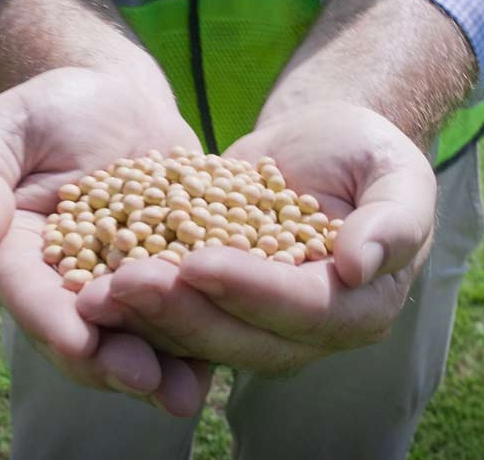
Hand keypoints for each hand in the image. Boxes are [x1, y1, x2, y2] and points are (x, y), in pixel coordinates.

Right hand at [0, 66, 210, 414]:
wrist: (115, 98)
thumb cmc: (49, 108)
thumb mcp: (4, 127)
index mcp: (13, 258)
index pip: (28, 296)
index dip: (51, 321)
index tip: (77, 341)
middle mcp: (62, 286)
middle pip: (83, 334)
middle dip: (112, 362)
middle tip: (146, 380)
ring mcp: (117, 288)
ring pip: (133, 338)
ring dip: (160, 369)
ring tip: (187, 392)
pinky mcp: (165, 278)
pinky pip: (180, 314)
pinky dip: (200, 340)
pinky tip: (225, 364)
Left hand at [76, 103, 437, 373]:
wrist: (320, 145)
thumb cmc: (367, 153)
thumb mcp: (396, 171)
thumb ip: (394, 220)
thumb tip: (359, 265)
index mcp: (361, 307)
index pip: (305, 309)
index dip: (253, 290)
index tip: (201, 262)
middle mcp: (307, 332)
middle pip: (242, 338)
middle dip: (180, 313)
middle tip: (123, 283)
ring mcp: (257, 326)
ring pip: (199, 337)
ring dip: (145, 319)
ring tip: (93, 291)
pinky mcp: (216, 308)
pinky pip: (174, 316)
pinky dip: (133, 306)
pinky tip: (88, 283)